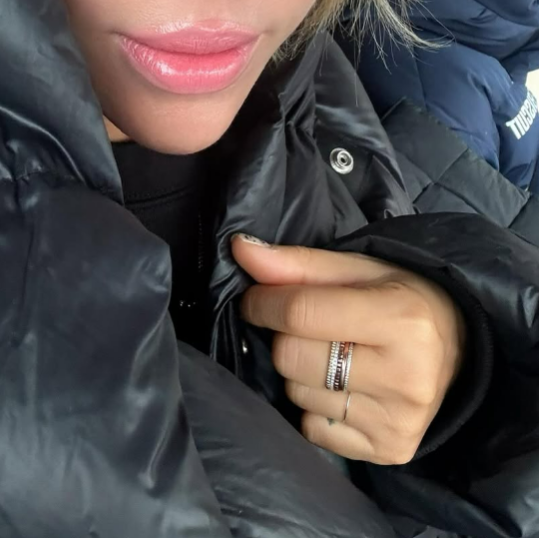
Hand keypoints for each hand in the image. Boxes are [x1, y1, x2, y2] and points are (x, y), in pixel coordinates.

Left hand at [233, 236, 465, 464]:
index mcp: (401, 319)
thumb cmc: (401, 297)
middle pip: (292, 357)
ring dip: (299, 372)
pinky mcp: (389, 451)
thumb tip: (241, 249)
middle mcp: (405, 376)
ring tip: (332, 354)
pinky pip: (313, 430)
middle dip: (286, 337)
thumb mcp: (357, 269)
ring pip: (298, 395)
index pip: (300, 313)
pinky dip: (314, 407)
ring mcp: (398, 421)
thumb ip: (297, 263)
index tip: (256, 298)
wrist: (460, 348)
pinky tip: (342, 387)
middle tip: (309, 327)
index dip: (263, 302)